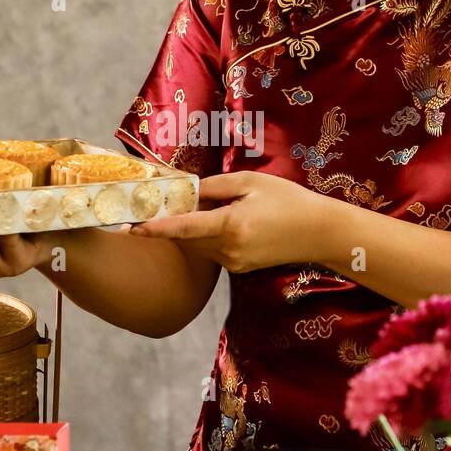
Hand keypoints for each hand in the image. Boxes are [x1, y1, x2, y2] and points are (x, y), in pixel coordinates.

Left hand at [129, 171, 335, 272]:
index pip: (183, 228)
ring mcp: (234, 263)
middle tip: (165, 201)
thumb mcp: (251, 182)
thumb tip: (188, 190)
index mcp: (230, 226)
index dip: (155, 228)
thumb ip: (215, 186)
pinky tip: (226, 220)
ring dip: (193, 228)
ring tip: (209, 206)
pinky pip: (212, 251)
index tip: (132, 227)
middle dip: (174, 220)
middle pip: (187, 237)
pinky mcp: (239, 268)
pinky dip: (208, 236)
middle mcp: (228, 249)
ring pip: (198, 245)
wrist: (319, 232)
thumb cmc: (288, 200)